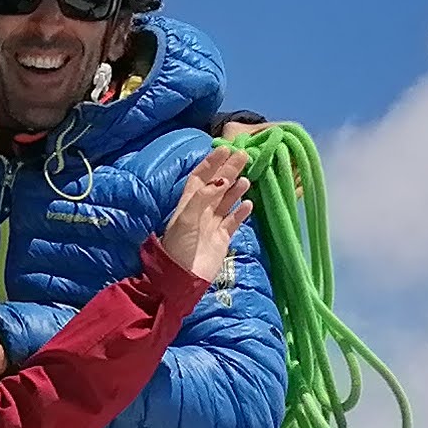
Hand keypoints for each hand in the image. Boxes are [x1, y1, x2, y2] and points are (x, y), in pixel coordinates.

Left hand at [158, 143, 251, 286]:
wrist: (182, 278)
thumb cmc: (178, 247)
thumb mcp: (186, 219)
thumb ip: (203, 198)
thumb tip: (221, 180)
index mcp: (188, 204)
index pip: (200, 177)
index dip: (211, 163)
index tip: (225, 149)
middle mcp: (201, 211)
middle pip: (216, 186)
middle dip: (229, 171)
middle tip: (244, 156)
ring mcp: (212, 224)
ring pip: (226, 201)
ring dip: (236, 189)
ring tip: (246, 179)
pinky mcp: (222, 238)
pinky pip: (233, 221)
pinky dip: (241, 212)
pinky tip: (248, 203)